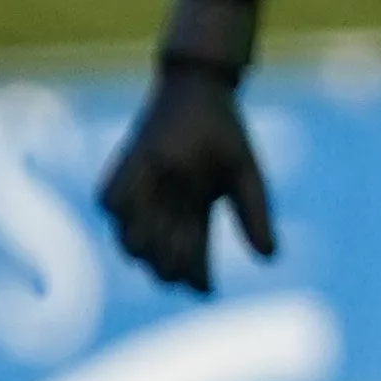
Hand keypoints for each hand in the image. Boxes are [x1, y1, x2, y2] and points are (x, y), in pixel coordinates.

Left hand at [99, 63, 277, 292]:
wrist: (197, 90)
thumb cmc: (225, 132)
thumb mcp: (246, 176)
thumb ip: (253, 217)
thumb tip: (269, 260)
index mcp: (194, 212)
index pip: (192, 258)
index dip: (197, 278)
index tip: (206, 290)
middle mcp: (162, 211)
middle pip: (161, 260)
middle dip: (173, 267)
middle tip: (187, 260)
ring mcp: (139, 196)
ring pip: (130, 243)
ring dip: (148, 249)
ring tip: (166, 243)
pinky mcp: (119, 177)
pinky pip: (111, 205)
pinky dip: (123, 215)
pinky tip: (142, 211)